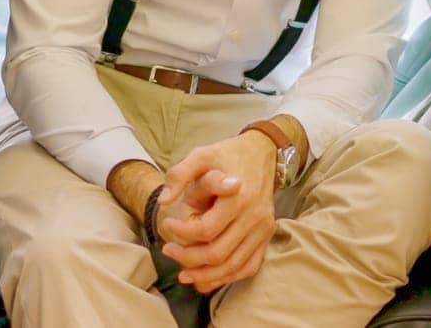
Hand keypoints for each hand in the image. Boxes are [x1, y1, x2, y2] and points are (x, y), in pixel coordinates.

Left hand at [158, 131, 276, 292]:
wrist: (262, 153)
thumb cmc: (227, 155)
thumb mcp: (201, 155)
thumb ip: (179, 175)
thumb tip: (164, 201)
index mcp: (239, 197)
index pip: (206, 230)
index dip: (181, 233)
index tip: (167, 224)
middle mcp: (254, 216)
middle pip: (219, 253)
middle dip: (188, 258)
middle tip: (169, 250)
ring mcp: (263, 229)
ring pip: (233, 266)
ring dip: (206, 275)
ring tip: (183, 273)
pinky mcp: (266, 236)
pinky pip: (249, 267)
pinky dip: (228, 278)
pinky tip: (207, 278)